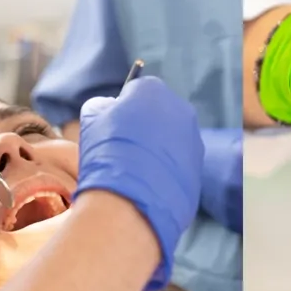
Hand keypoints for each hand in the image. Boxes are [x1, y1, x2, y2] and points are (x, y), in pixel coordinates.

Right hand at [73, 75, 201, 290]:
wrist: (130, 200)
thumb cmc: (107, 151)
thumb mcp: (92, 116)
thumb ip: (103, 104)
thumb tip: (112, 109)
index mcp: (153, 90)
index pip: (137, 91)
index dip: (123, 109)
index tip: (113, 127)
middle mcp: (180, 110)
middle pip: (158, 114)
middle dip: (144, 127)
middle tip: (124, 150)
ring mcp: (193, 141)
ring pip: (171, 141)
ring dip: (156, 150)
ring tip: (136, 172)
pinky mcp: (199, 170)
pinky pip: (178, 165)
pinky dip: (165, 172)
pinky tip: (148, 186)